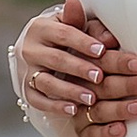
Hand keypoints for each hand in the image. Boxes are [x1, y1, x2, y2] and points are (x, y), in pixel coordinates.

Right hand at [11, 0, 136, 136]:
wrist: (40, 50)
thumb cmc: (65, 37)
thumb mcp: (77, 27)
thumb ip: (94, 29)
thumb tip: (110, 39)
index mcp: (42, 28)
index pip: (63, 33)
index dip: (83, 42)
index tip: (101, 50)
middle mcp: (30, 49)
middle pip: (55, 59)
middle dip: (79, 68)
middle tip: (99, 76)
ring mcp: (26, 71)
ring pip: (46, 82)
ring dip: (69, 91)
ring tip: (90, 98)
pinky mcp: (26, 90)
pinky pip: (38, 101)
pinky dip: (55, 106)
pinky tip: (73, 109)